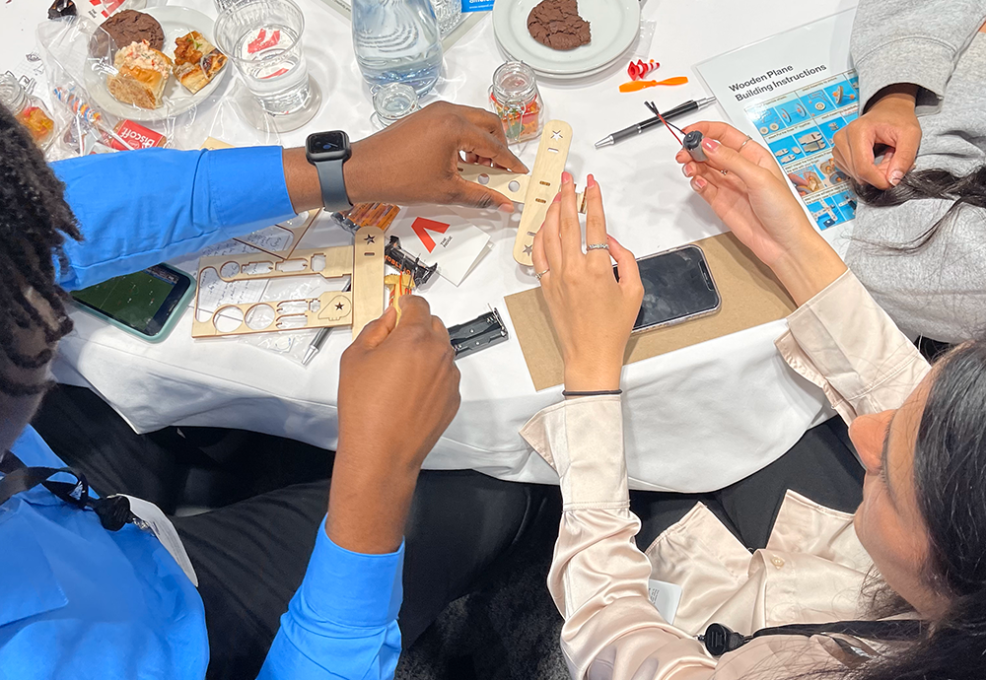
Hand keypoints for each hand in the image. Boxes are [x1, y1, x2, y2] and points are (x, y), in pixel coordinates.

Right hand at [327, 296, 460, 552]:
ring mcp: (450, 377)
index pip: (418, 304)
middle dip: (416, 328)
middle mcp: (439, 353)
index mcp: (415, 337)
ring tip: (399, 375)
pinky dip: (431, 376)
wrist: (381, 453)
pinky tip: (409, 394)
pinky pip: (444, 376)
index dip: (405, 304)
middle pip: (433, 324)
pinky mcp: (453, 398)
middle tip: (393, 345)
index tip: (397, 310)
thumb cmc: (363, 407)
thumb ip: (375, 328)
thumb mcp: (354, 357)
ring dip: (425, 352)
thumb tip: (389, 317)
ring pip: (441, 351)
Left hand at [344, 101, 527, 210]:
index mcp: (456, 127)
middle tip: (500, 169)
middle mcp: (448, 112)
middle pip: (489, 123)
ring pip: (473, 120)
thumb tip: (503, 204)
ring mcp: (435, 110)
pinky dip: (465, 136)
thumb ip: (480, 196)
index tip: (519, 172)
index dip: (510, 161)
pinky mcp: (425, 115)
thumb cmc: (399, 178)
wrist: (364, 170)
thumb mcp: (446, 192)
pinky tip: (459, 159)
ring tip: (477, 167)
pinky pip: (456, 121)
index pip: (495, 144)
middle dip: (499, 146)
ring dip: (482, 141)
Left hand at [532, 172, 642, 391]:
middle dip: (568, 196)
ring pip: (549, 235)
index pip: (593, 224)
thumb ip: (625, 259)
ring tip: (557, 196)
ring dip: (553, 212)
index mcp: (597, 269)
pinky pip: (538, 256)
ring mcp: (556, 278)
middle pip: (567, 223)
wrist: (590, 353)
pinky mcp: (546, 287)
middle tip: (568, 179)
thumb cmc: (612, 328)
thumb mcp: (634, 290)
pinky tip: (544, 226)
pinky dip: (539, 237)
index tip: (591, 184)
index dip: (593, 199)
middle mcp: (573, 270)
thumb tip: (609, 241)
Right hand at [675, 122, 845, 305]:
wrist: (782, 243)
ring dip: (693, 165)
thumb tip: (709, 145)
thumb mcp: (759, 178)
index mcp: (754, 156)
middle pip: (710, 150)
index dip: (706, 130)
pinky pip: (703, 187)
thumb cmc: (783, 210)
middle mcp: (740, 168)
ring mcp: (729, 185)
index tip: (690, 132)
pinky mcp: (721, 202)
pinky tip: (698, 182)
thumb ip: (731, 160)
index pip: (725, 135)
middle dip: (695, 149)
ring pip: (704, 168)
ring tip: (689, 168)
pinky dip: (697, 183)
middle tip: (684, 153)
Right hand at [832, 85, 920, 188]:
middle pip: (858, 173)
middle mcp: (842, 138)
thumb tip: (893, 181)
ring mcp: (837, 146)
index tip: (892, 182)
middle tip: (893, 164)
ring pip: (854, 175)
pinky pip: (850, 172)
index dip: (878, 180)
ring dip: (871, 174)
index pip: (863, 167)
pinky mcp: (838, 153)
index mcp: (858, 131)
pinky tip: (874, 160)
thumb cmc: (898, 119)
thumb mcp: (911, 135)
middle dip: (877, 176)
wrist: (888, 110)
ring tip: (883, 158)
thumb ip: (905, 158)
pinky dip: (864, 172)